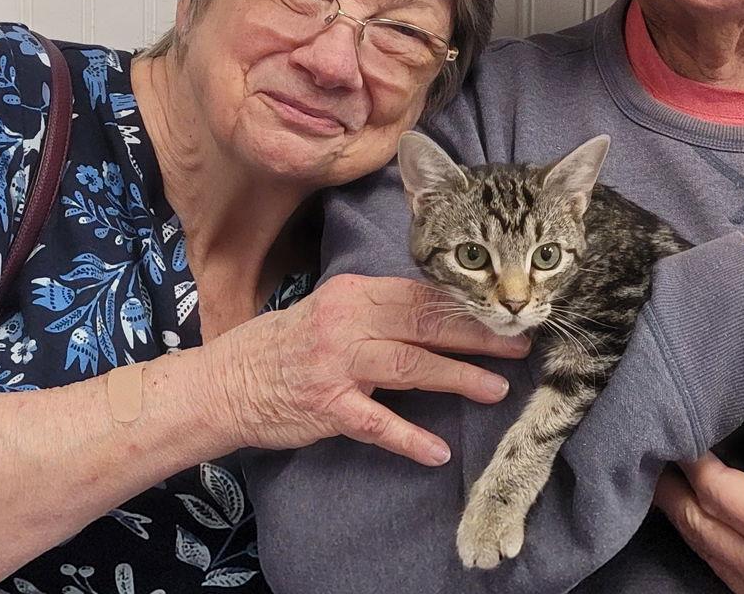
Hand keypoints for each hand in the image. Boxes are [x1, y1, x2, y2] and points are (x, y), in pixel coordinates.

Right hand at [202, 273, 528, 465]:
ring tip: (497, 390)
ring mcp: (336, 365)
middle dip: (477, 334)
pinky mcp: (325, 407)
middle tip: (518, 344)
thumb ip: (378, 309)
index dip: (466, 303)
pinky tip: (438, 452)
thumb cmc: (283, 344)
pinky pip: (376, 424)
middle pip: (425, 324)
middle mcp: (347, 322)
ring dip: (458, 379)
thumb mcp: (330, 309)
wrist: (224, 382)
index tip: (501, 311)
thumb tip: (436, 311)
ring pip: (411, 367)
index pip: (421, 293)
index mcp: (353, 292)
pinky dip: (409, 439)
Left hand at [655, 427, 743, 593]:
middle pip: (694, 521)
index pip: (716, 489)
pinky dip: (703, 536)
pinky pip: (719, 566)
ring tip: (672, 479)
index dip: (692, 458)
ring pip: (702, 547)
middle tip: (656, 450)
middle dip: (670, 485)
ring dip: (682, 511)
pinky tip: (709, 521)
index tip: (680, 426)